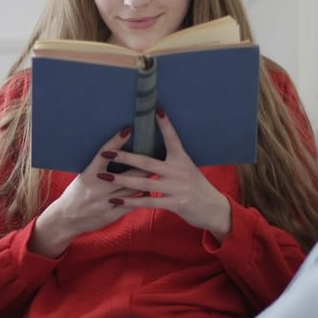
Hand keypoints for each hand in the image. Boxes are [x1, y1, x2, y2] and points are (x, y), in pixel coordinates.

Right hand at [29, 126, 149, 257]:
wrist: (66, 219)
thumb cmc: (75, 194)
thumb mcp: (83, 177)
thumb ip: (99, 168)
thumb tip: (116, 152)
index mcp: (88, 175)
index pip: (103, 155)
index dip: (116, 142)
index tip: (128, 130)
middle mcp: (97, 189)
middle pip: (127, 174)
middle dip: (142, 165)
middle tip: (156, 154)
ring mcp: (105, 203)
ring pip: (132, 190)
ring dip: (145, 181)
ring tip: (159, 172)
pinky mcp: (110, 215)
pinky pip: (131, 205)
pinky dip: (141, 197)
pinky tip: (149, 191)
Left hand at [100, 107, 231, 240]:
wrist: (213, 209)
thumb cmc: (197, 187)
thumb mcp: (187, 169)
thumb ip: (171, 162)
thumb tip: (153, 151)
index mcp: (182, 159)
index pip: (172, 138)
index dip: (164, 124)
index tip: (156, 109)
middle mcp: (179, 171)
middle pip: (147, 162)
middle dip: (125, 156)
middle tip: (106, 151)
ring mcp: (177, 188)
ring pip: (144, 182)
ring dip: (122, 180)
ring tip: (104, 177)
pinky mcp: (175, 203)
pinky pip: (148, 201)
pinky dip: (131, 201)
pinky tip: (117, 200)